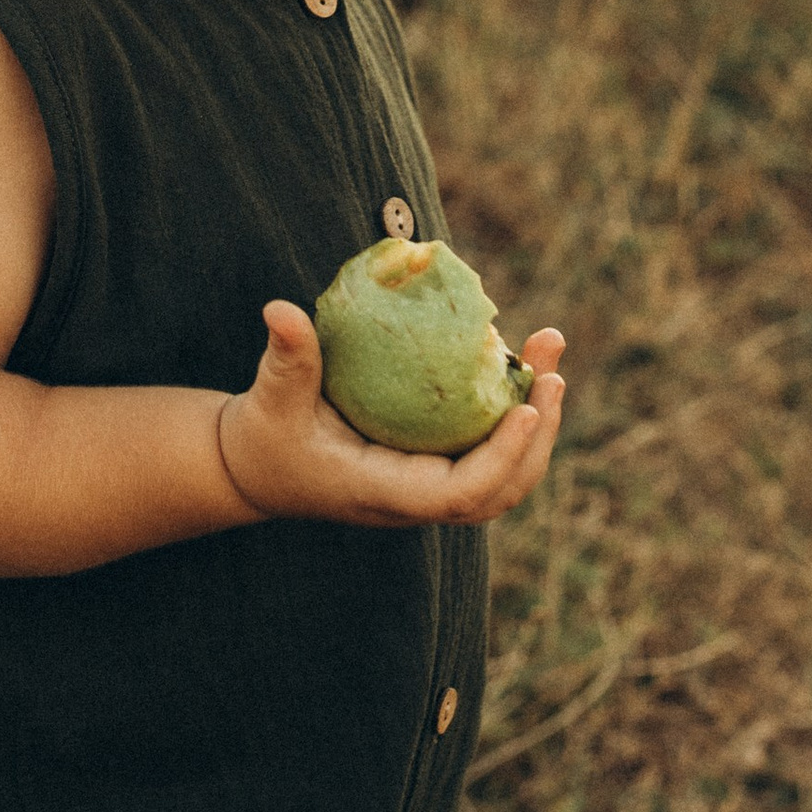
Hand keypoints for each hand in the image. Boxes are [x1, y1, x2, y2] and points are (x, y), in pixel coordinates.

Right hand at [217, 301, 566, 527]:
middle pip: (501, 490)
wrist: (258, 469)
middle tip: (553, 368)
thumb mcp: (269, 399)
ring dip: (538, 419)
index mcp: (384, 493)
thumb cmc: (264, 437)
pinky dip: (514, 412)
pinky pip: (488, 448)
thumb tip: (280, 310)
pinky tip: (518, 360)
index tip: (528, 410)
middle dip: (539, 434)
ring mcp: (429, 488)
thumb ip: (285, 358)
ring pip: (505, 473)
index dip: (500, 459)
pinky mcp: (433, 466)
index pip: (458, 495)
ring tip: (547, 351)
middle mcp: (416, 500)